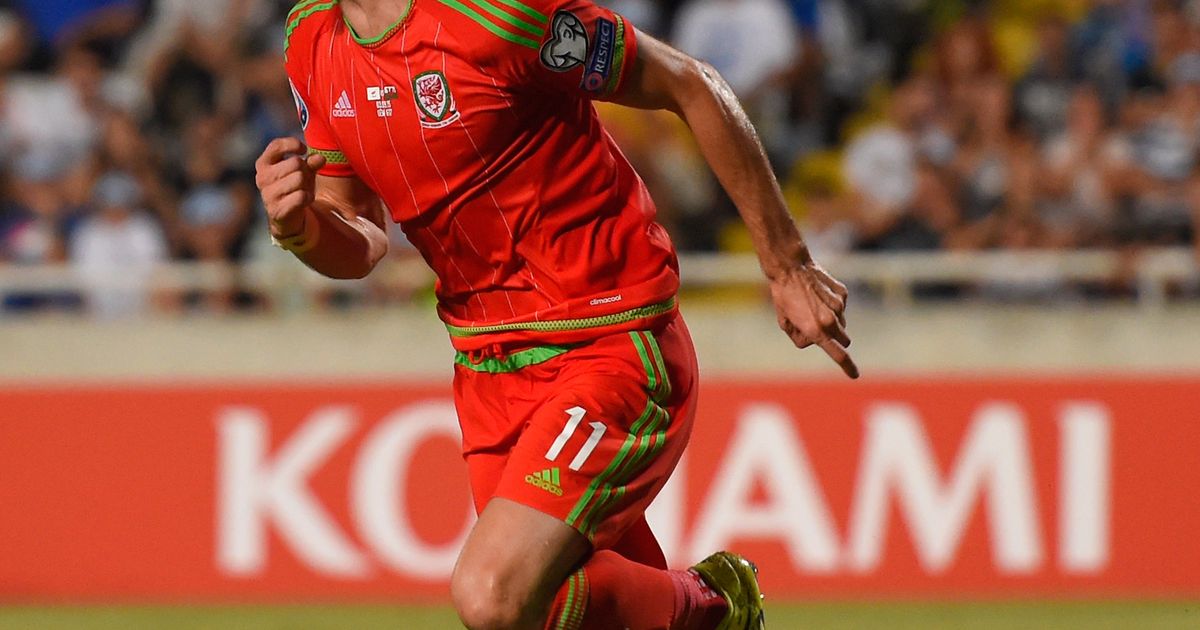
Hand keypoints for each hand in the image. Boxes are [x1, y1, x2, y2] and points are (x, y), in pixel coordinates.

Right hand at [254, 137, 325, 237]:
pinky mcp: (276, 210)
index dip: (293, 144)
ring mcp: (268, 195)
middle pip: (295, 163)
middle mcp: (262, 177)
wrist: (291, 219)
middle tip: (303, 181)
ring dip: (307, 186)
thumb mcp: (304, 171)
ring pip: (299, 178)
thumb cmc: (295, 188)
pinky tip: (304, 202)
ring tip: (302, 192)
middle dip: (305, 171)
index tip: (303, 149)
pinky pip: (301, 196)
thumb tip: (320, 157)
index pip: (276, 145)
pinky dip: (308, 198)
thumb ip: (311, 162)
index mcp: (264, 164)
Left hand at [769, 261, 858, 378]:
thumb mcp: (785, 323)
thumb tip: (813, 339)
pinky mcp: (842, 293)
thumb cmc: (783, 296)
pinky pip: (842, 306)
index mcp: (815, 330)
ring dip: (832, 320)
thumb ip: (801, 337)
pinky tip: (818, 294)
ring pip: (842, 323)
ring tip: (813, 305)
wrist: (790, 267)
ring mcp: (839, 306)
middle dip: (835, 339)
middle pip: (843, 340)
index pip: (837, 354)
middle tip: (816, 326)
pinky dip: (833, 305)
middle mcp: (830, 320)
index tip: (854, 375)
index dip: (847, 366)